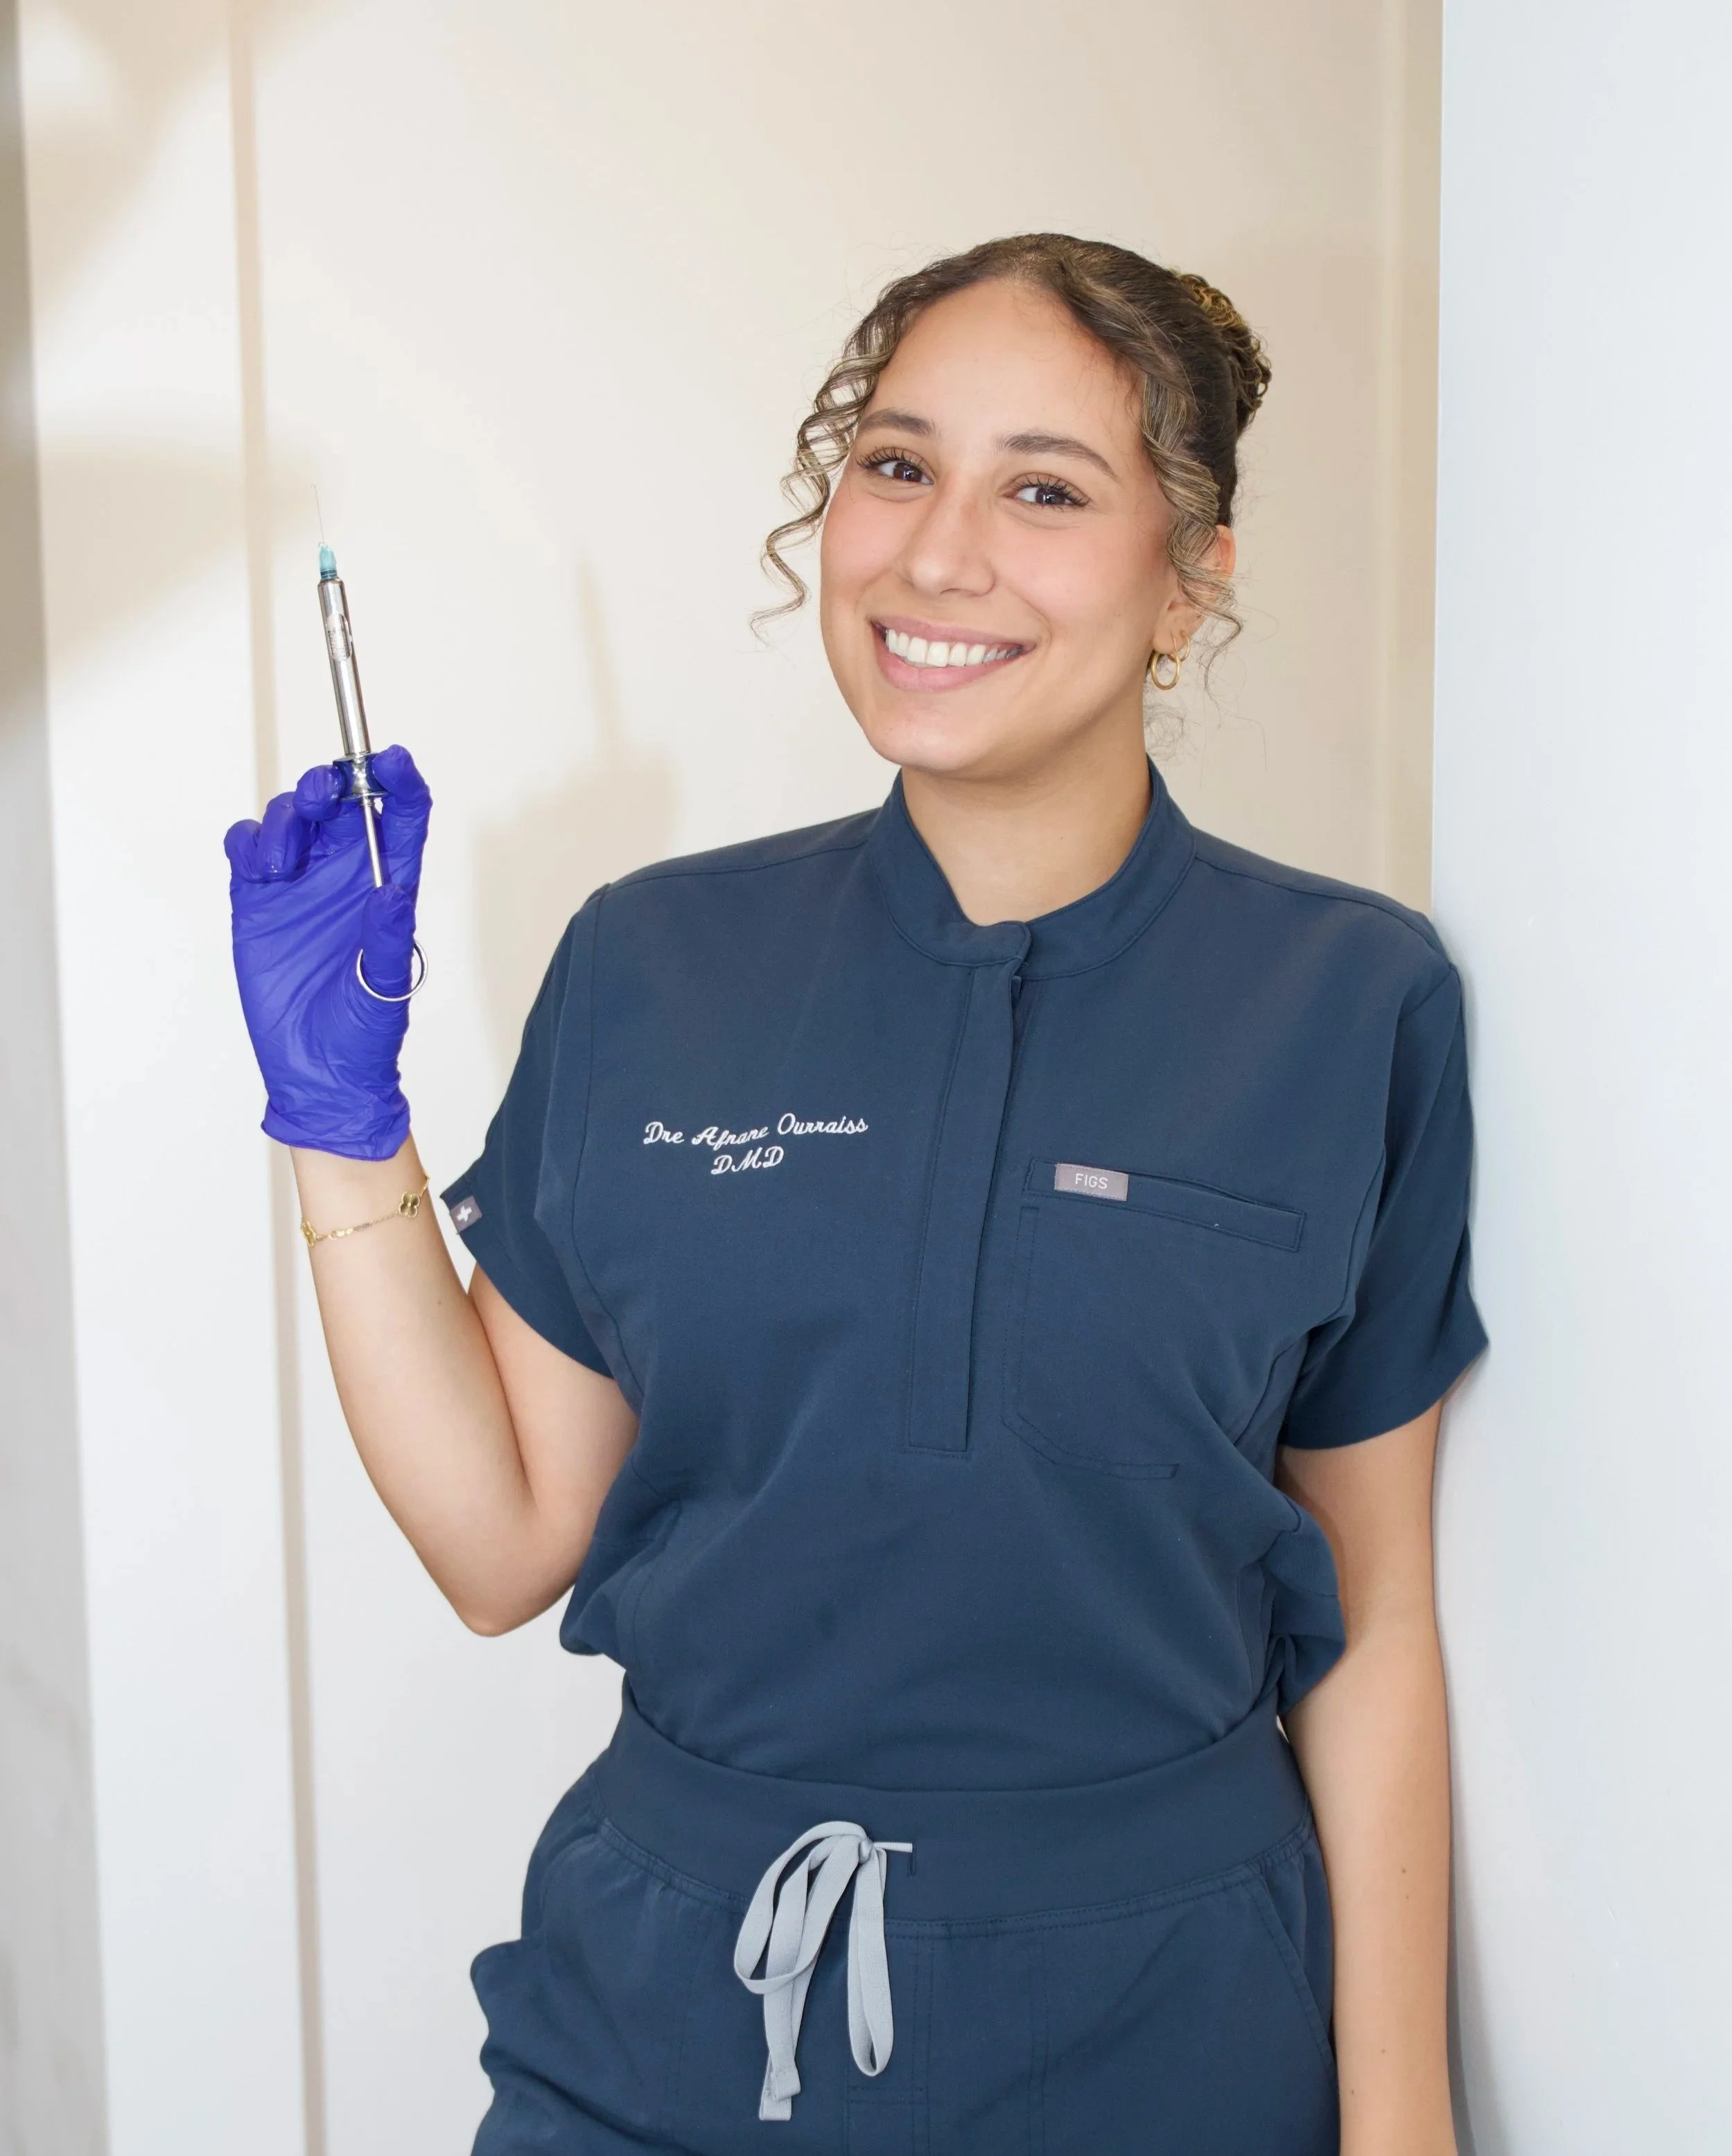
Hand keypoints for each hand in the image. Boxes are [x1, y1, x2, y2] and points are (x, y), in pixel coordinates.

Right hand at [225, 744, 430, 1158]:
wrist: (318, 1072)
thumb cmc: (366, 1033)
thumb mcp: (386, 986)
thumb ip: (388, 938)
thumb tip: (394, 891)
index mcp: (388, 885)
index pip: (402, 816)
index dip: (400, 780)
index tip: (392, 759)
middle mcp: (346, 876)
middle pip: (341, 803)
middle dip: (332, 784)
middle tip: (325, 793)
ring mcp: (300, 885)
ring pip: (292, 818)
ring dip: (288, 817)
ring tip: (286, 858)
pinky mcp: (258, 902)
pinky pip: (249, 849)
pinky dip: (250, 843)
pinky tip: (261, 867)